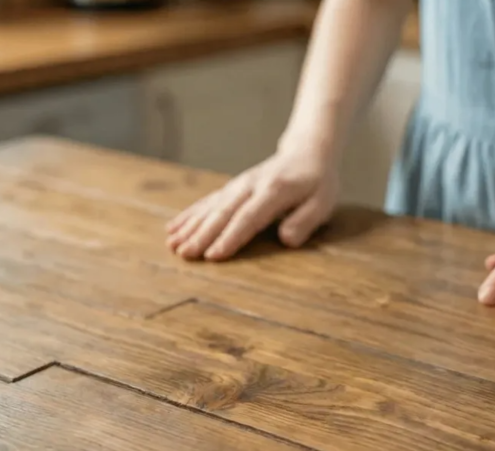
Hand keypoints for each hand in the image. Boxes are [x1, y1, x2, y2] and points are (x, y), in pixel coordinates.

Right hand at [165, 147, 338, 260]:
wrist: (306, 152)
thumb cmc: (317, 183)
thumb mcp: (322, 202)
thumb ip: (305, 221)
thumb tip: (286, 240)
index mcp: (274, 191)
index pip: (249, 218)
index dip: (231, 237)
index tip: (214, 255)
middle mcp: (251, 186)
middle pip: (223, 213)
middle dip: (202, 235)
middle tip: (185, 255)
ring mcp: (238, 185)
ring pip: (210, 207)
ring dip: (190, 226)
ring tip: (172, 244)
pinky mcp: (231, 188)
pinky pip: (207, 201)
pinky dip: (190, 215)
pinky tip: (174, 228)